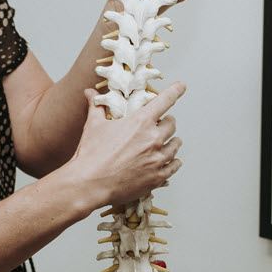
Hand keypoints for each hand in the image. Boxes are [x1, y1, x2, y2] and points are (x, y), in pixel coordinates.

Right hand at [67, 82, 185, 206]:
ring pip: (175, 145)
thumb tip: (90, 93)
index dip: (175, 91)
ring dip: (172, 142)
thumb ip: (96, 107)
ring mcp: (157, 158)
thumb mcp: (93, 126)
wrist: (89, 184)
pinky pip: (174, 166)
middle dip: (167, 122)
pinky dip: (173, 162)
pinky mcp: (157, 177)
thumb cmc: (91, 155)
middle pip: (171, 124)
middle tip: (161, 125)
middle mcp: (153, 138)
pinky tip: (170, 161)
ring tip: (167, 143)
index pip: (165, 100)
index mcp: (140, 122)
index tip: (181, 86)